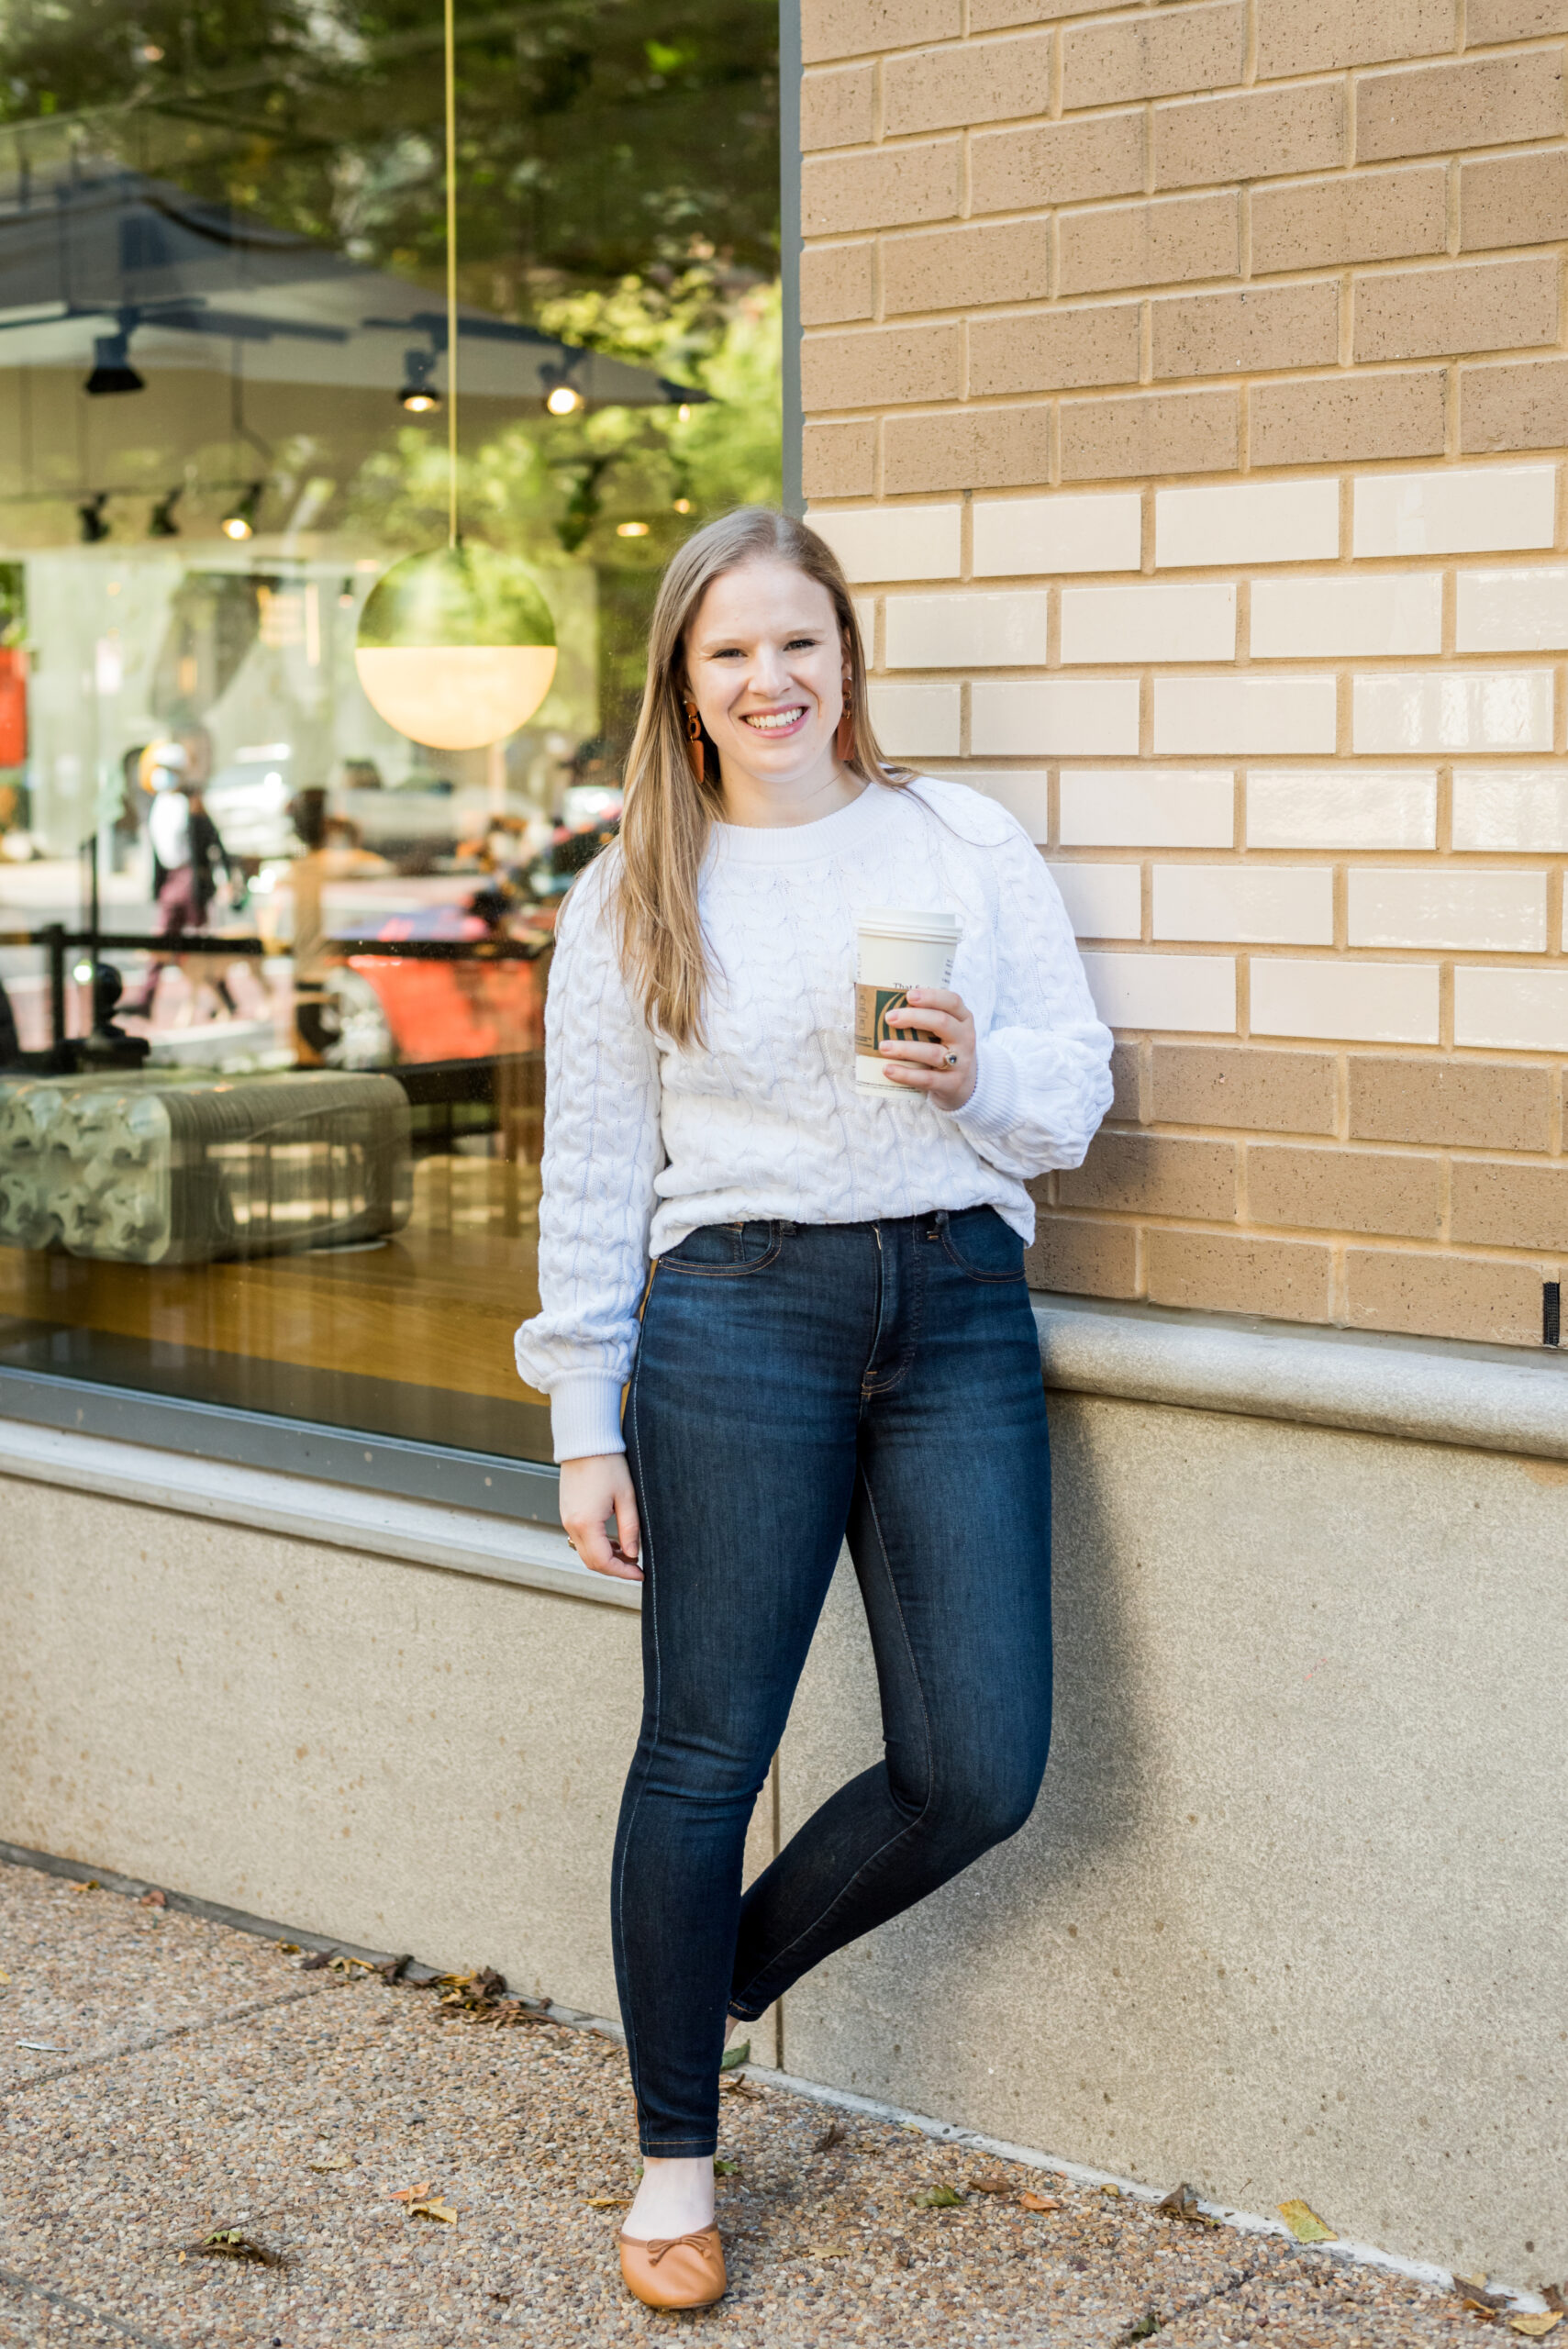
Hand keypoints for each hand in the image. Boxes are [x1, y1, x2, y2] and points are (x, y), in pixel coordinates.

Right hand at [558, 1453, 641, 1582]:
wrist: (585, 1443)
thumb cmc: (608, 1465)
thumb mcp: (626, 1498)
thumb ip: (630, 1529)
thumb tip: (633, 1554)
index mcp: (586, 1523)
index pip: (603, 1562)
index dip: (622, 1572)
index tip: (640, 1574)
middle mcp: (571, 1525)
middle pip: (591, 1562)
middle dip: (614, 1568)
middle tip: (636, 1567)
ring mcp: (566, 1519)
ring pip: (585, 1552)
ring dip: (605, 1558)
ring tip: (628, 1553)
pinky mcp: (567, 1513)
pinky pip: (580, 1539)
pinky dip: (597, 1546)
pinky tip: (613, 1541)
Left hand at [880, 985, 976, 1110]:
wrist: (966, 1085)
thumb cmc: (945, 1049)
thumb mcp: (945, 1031)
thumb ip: (925, 1018)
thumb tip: (880, 1004)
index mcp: (963, 1019)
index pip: (952, 1002)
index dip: (931, 996)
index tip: (908, 995)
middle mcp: (965, 1039)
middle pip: (942, 1023)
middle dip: (913, 1018)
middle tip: (888, 1018)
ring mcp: (960, 1062)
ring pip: (933, 1053)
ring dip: (905, 1048)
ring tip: (883, 1046)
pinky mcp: (951, 1084)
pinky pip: (927, 1079)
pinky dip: (905, 1074)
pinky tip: (888, 1069)